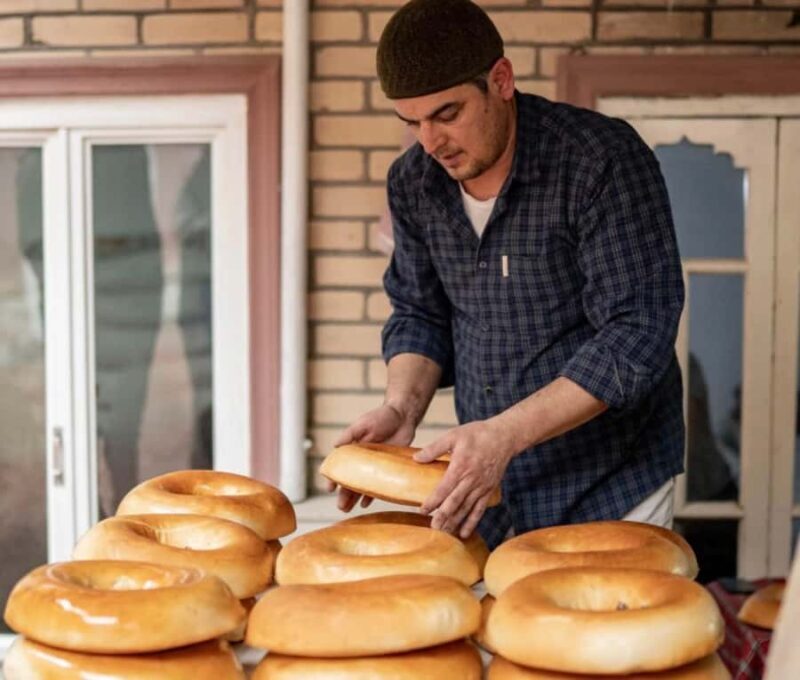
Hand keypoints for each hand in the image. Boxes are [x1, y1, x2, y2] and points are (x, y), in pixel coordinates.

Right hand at [325, 403, 416, 511]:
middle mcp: (361, 460)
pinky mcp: (388, 468)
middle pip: (349, 480)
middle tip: (340, 507)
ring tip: (348, 509)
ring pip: (362, 485)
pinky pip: (379, 484)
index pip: (339, 466)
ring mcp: (374, 466)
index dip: (333, 478)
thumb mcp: (363, 424)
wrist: (403, 416)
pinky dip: (372, 494)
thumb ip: (349, 434)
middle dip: (343, 494)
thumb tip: (335, 446)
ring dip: (354, 498)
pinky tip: (367, 503)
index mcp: (352, 449)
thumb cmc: (381, 417)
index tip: (329, 488)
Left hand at [415, 419, 515, 537]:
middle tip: (432, 529)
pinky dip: (472, 522)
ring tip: (444, 534)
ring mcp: (482, 487)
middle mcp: (472, 480)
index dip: (433, 501)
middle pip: (455, 502)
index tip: (422, 510)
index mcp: (461, 466)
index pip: (444, 488)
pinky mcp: (489, 490)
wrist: (504, 437)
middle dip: (443, 517)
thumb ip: (434, 448)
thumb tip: (416, 458)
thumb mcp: (453, 435)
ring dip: (455, 522)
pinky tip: (463, 533)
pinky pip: (479, 510)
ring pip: (466, 509)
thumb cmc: (477, 434)